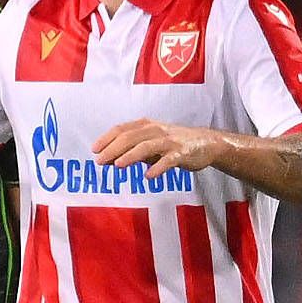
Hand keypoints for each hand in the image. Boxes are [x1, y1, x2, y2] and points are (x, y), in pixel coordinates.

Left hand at [94, 119, 225, 177]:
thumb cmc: (172, 144)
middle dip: (114, 149)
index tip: (94, 150)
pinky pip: (169, 160)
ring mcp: (170, 141)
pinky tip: (149, 176)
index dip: (107, 138)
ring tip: (119, 165)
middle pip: (131, 137)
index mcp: (146, 126)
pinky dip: (158, 167)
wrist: (206, 143)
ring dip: (131, 155)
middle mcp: (156, 130)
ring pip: (147, 146)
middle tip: (100, 161)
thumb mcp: (150, 144)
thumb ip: (131, 150)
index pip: (122, 129)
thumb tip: (108, 160)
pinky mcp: (182, 153)